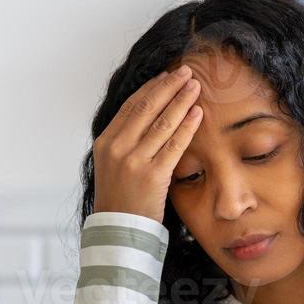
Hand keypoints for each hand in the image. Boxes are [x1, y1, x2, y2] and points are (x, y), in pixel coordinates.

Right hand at [92, 65, 202, 223]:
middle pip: (147, 107)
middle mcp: (117, 148)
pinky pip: (174, 144)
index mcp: (105, 142)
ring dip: (181, 100)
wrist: (118, 231)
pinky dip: (187, 126)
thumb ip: (124, 141)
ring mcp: (134, 161)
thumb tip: (147, 117)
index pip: (131, 106)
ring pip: (162, 122)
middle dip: (169, 86)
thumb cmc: (120, 200)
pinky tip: (198, 112)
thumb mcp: (112, 165)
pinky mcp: (153, 175)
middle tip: (186, 72)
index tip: (167, 76)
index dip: (151, 88)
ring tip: (195, 86)